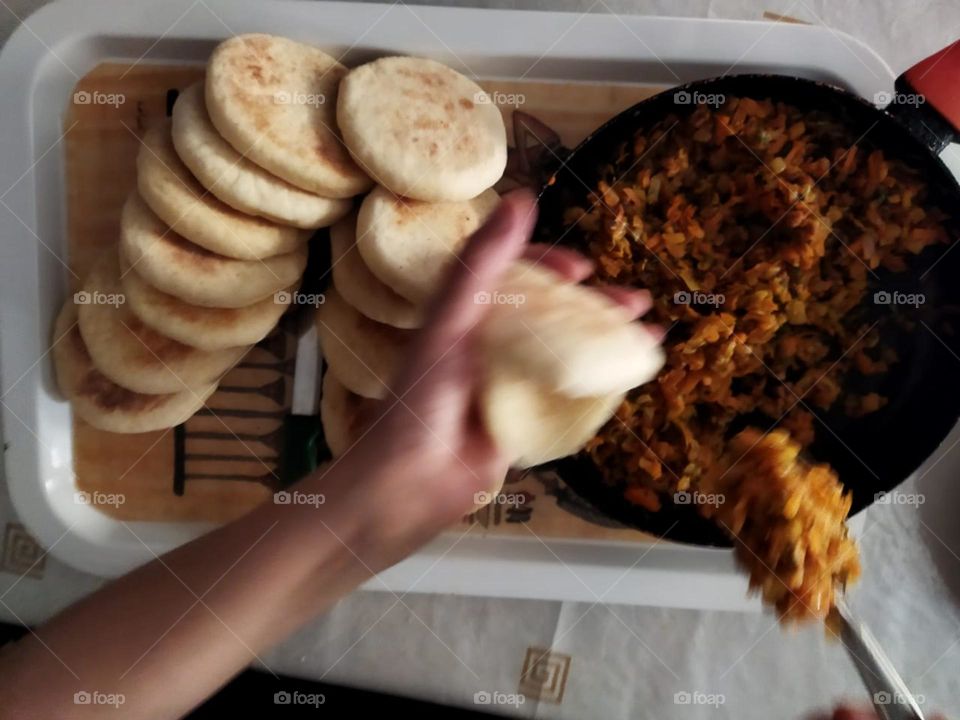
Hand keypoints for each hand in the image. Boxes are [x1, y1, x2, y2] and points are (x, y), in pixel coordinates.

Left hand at [310, 188, 655, 566]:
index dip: (550, 266)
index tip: (581, 269)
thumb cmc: (422, 398)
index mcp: (467, 315)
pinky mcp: (525, 421)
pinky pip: (567, 394)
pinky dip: (599, 382)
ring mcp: (510, 383)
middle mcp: (490, 345)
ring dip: (605, 340)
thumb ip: (482, 264)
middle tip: (635, 301)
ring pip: (565, 351)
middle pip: (551, 313)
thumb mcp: (450, 321)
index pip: (515, 275)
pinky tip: (629, 374)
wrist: (410, 482)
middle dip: (594, 304)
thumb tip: (521, 200)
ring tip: (648, 331)